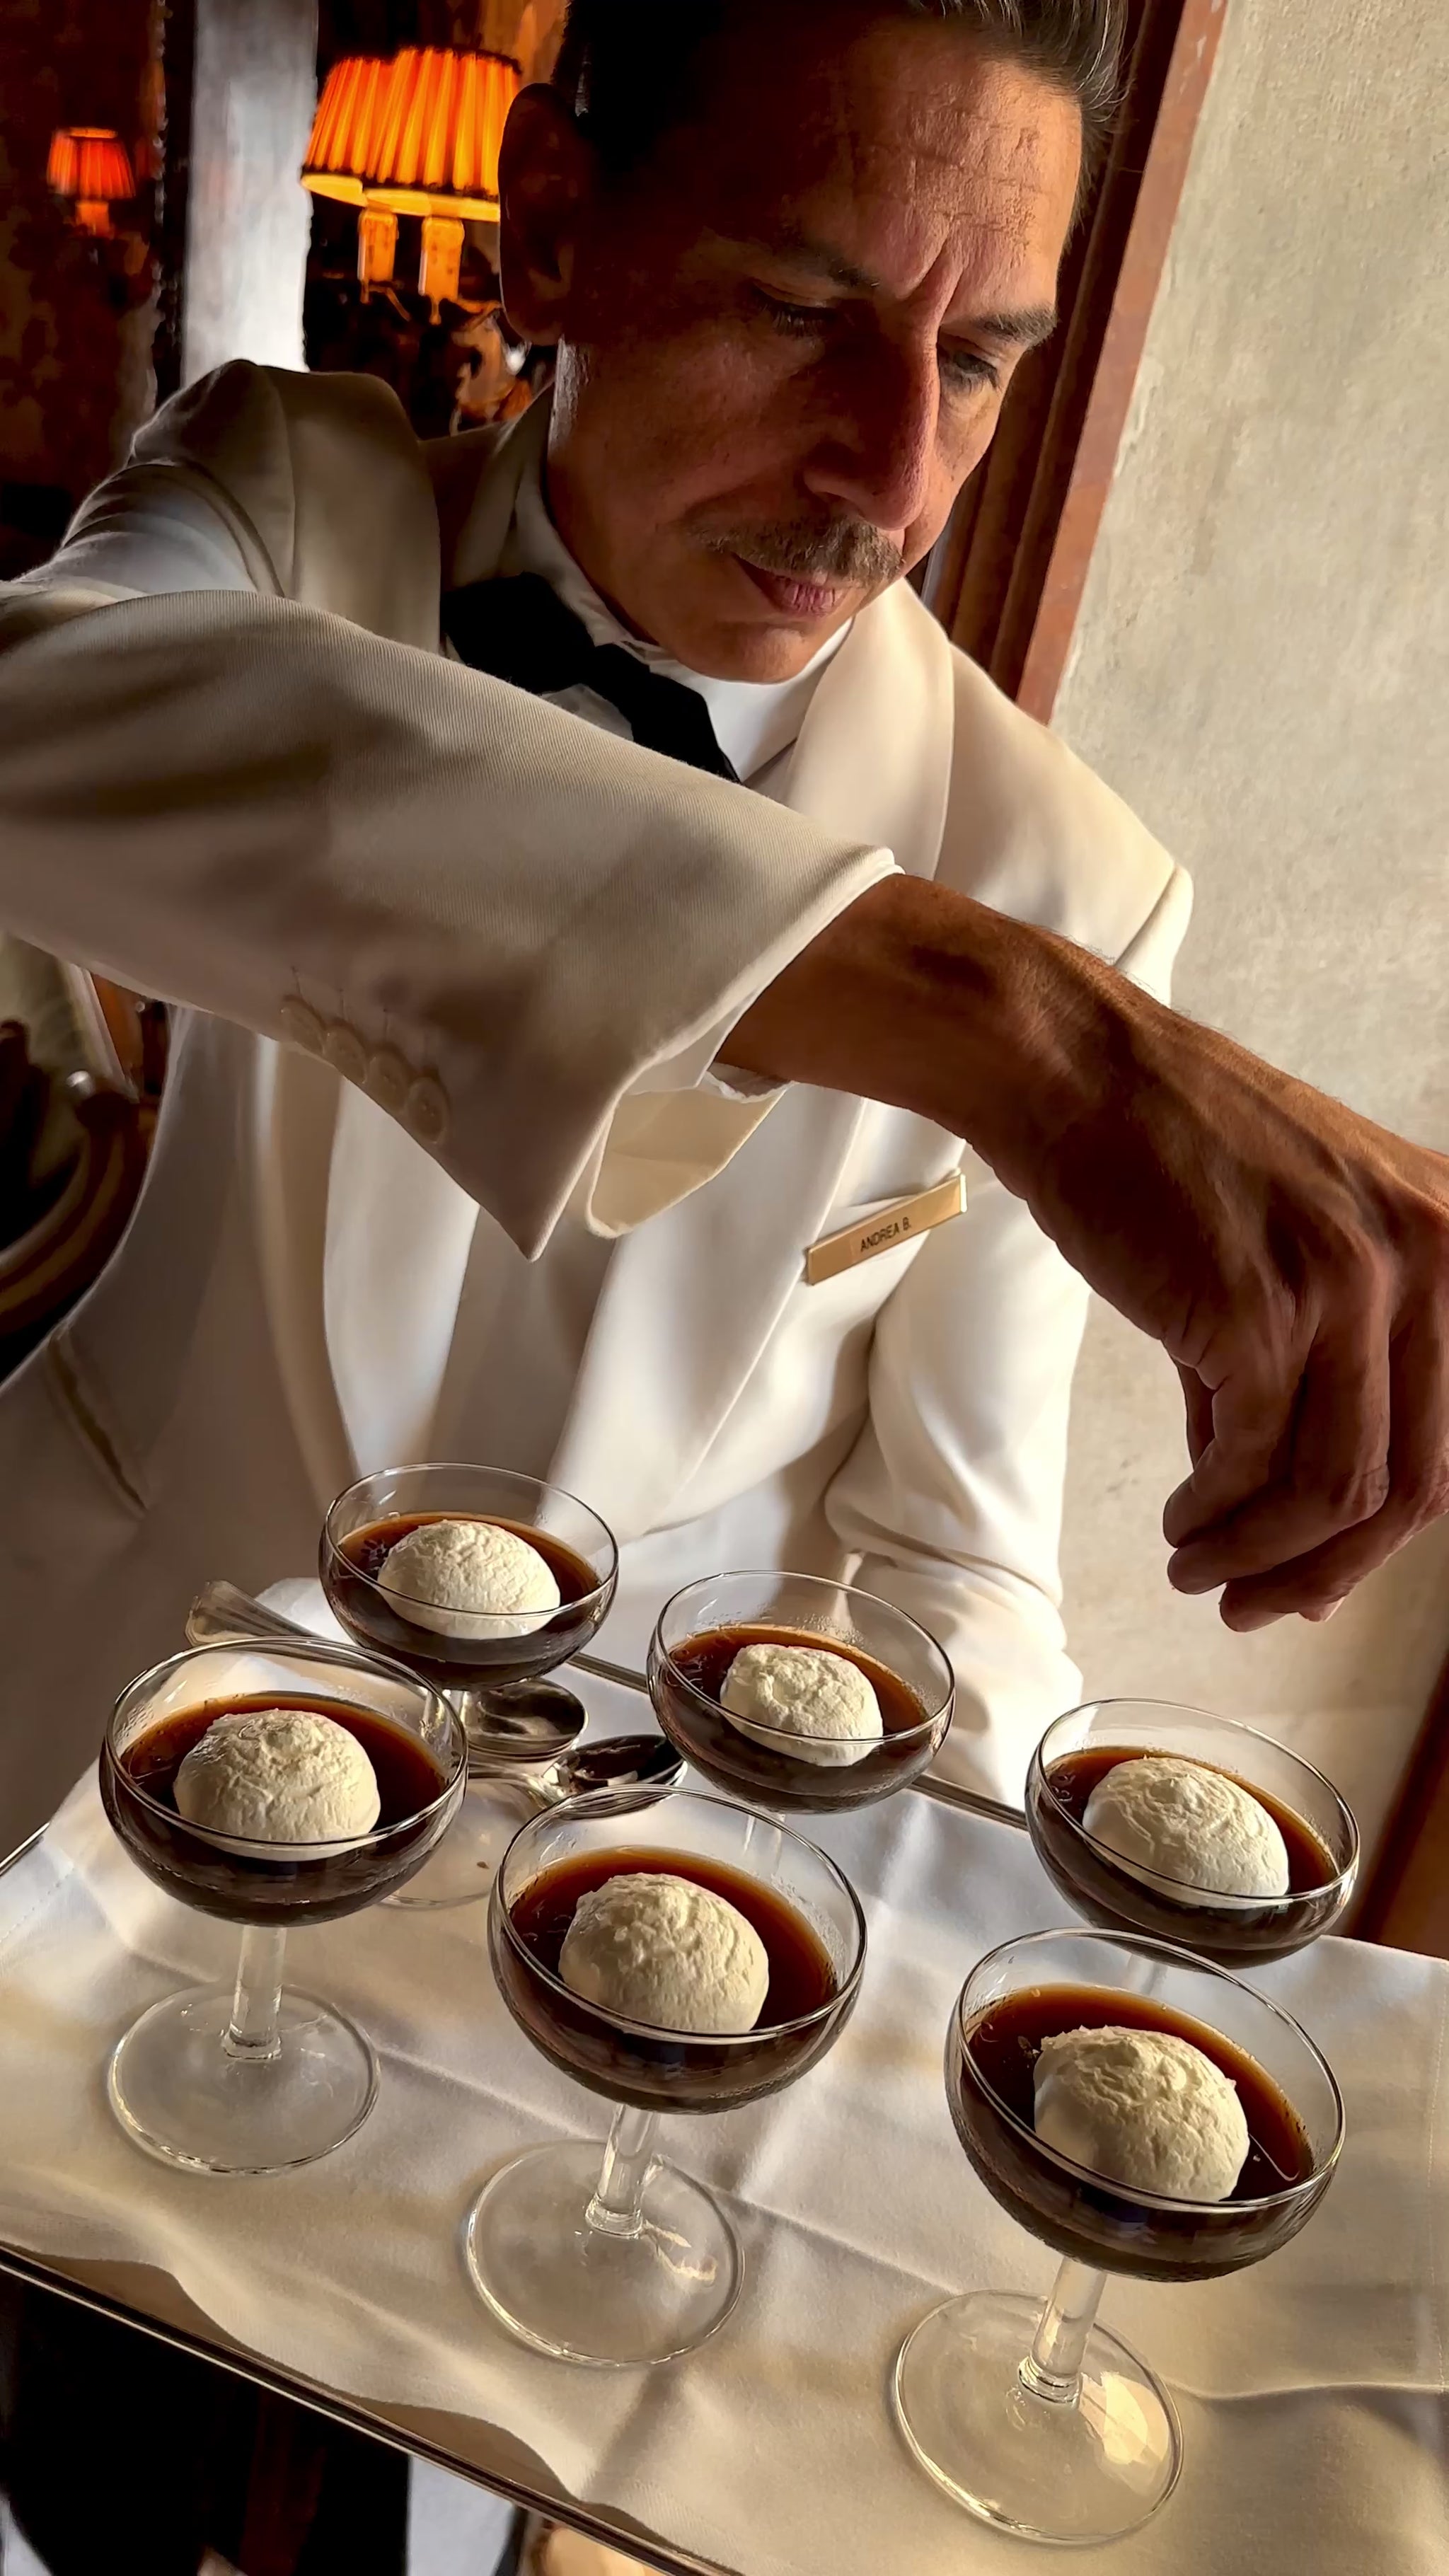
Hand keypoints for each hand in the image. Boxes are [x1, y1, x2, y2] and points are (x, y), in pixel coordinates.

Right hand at [1023, 988, 1448, 1626]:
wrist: (1077, 1077)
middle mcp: (1428, 1259)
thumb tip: (1299, 1533)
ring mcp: (1347, 1286)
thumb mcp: (1298, 1244)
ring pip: (1337, 1490)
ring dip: (1262, 1557)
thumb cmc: (1173, 1154)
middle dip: (1330, 1569)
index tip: (1322, 1576)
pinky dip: (1213, 1517)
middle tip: (1259, 1605)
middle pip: (1413, 1482)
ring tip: (1201, 1571)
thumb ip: (1313, 1382)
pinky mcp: (1259, 1313)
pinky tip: (1181, 1522)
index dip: (1387, 1534)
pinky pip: (1251, 1464)